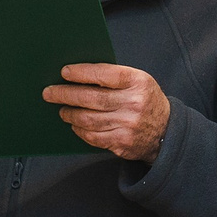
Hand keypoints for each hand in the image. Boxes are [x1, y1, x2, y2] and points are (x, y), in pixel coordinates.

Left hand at [44, 63, 171, 161]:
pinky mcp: (122, 143)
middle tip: (50, 93)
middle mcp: (134, 104)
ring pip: (89, 119)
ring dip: (70, 114)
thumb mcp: (139, 81)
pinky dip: (80, 130)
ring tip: (62, 109)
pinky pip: (93, 137)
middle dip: (66, 95)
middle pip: (92, 98)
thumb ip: (114, 77)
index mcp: (138, 82)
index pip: (105, 74)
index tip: (65, 72)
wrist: (166, 131)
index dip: (82, 73)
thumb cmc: (145, 100)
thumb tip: (78, 74)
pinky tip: (74, 124)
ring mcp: (128, 125)